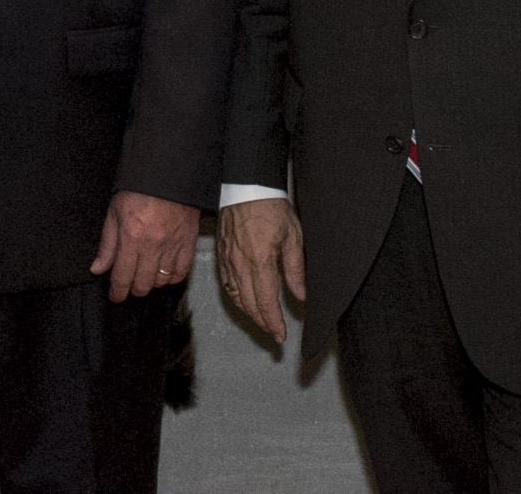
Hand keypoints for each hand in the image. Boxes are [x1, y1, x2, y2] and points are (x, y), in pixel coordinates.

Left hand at [91, 192, 200, 303]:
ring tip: (146, 274)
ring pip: (162, 282)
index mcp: (132, 237)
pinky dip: (172, 277)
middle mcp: (153, 245)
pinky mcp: (189, 242)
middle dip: (133, 289)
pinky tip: (165, 272)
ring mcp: (173, 245)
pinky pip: (181, 272)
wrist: (170, 171)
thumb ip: (107, 244)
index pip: (123, 278)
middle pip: (143, 285)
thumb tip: (98, 268)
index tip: (116, 296)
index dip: (117, 292)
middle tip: (130, 284)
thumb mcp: (114, 211)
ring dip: (152, 283)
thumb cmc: (140, 187)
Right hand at [216, 197, 305, 352]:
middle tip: (274, 333)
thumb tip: (300, 295)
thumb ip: (295, 268)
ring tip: (262, 320)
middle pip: (249, 304)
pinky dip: (235, 297)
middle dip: (262, 322)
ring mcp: (228, 259)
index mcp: (260, 261)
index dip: (273, 322)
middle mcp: (241, 264)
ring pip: (236, 296)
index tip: (280, 335)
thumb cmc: (271, 206)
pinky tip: (243, 300)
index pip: (266, 301)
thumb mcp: (292, 236)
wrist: (246, 185)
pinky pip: (227, 282)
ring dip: (249, 312)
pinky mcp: (221, 253)